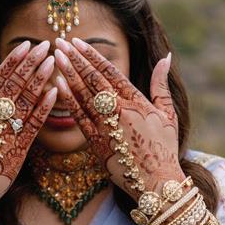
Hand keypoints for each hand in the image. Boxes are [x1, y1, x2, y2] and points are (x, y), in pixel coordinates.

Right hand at [0, 40, 56, 208]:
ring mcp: (5, 136)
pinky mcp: (18, 152)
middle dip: (29, 65)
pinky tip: (55, 93)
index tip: (24, 45)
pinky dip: (44, 109)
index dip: (11, 62)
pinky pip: (33, 126)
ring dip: (40, 81)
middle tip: (45, 46)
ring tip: (53, 62)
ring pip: (25, 103)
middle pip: (13, 87)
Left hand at [54, 37, 184, 200]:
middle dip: (75, 59)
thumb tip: (166, 57)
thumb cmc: (164, 149)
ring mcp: (106, 127)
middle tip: (60, 42)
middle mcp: (119, 111)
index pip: (110, 72)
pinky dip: (69, 101)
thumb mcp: (168, 114)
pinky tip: (57, 86)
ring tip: (56, 57)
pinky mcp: (96, 143)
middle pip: (93, 79)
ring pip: (83, 95)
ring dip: (68, 74)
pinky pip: (79, 118)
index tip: (78, 42)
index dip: (92, 55)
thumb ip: (162, 84)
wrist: (157, 183)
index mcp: (137, 102)